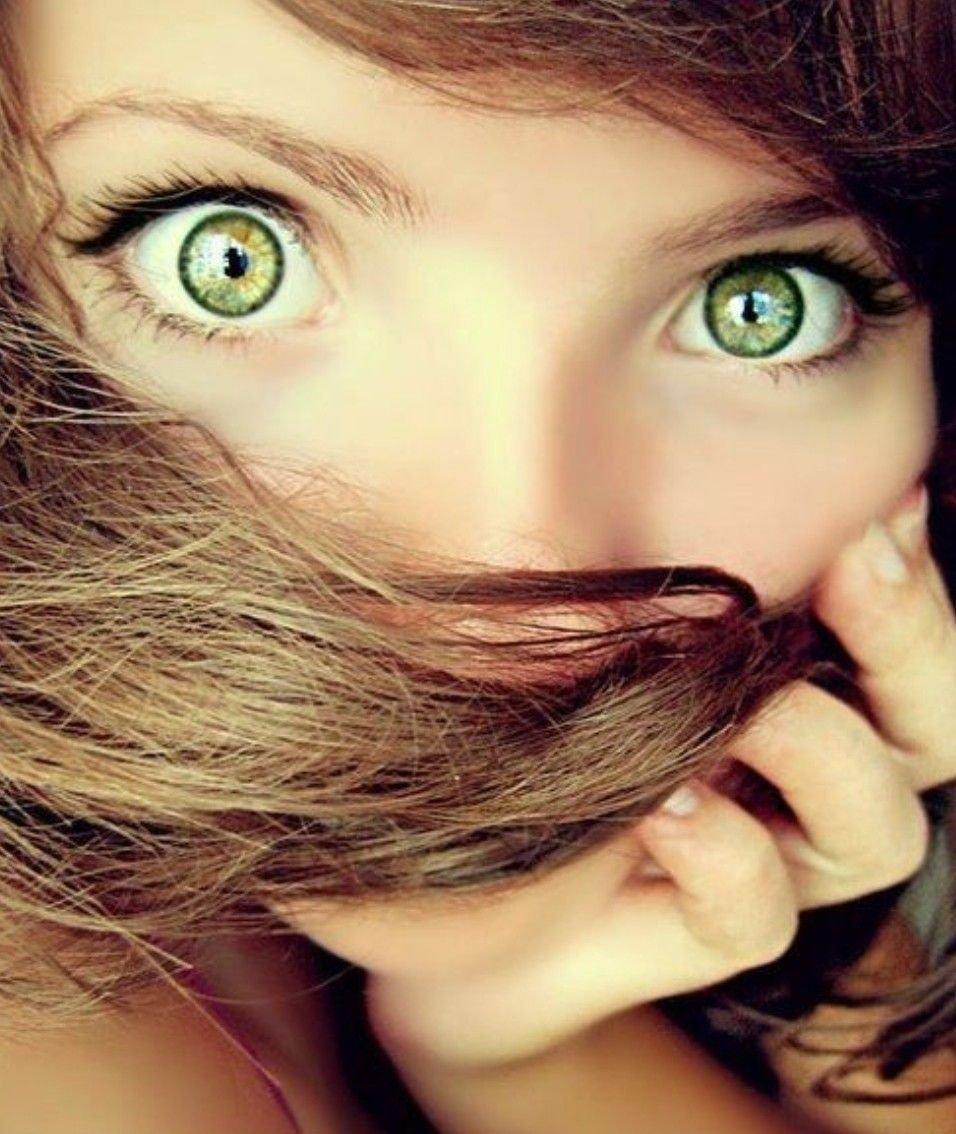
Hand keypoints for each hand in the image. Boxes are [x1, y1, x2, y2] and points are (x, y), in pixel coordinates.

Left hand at [366, 482, 954, 1070]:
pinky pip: (758, 915)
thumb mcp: (579, 628)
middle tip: (856, 557)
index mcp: (796, 684)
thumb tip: (660, 446)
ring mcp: (767, 860)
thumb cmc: (527, 720)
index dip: (911, 581)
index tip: (886, 502)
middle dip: (910, 637)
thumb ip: (643, 574)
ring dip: (814, 749)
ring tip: (734, 708)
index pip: (903, 639)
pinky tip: (660, 805)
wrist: (454, 885)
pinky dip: (724, 854)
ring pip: (877, 830)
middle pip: (935, 728)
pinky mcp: (706, 933)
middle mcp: (805, 775)